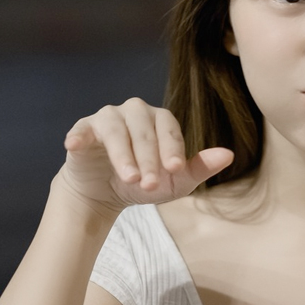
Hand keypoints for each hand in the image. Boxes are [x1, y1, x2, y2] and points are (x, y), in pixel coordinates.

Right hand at [56, 98, 233, 214]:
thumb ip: (200, 167)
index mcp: (161, 120)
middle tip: (150, 185)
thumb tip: (229, 155)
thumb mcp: (175, 182)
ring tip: (129, 178)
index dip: (172, 149)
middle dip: (149, 159)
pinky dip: (79, 135)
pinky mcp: (84, 128)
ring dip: (123, 154)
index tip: (175, 169)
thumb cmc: (145, 181)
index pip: (169, 129)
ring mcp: (108, 117)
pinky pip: (82, 129)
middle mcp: (135, 112)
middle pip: (144, 131)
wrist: (106, 192)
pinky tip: (75, 146)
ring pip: (116, 129)